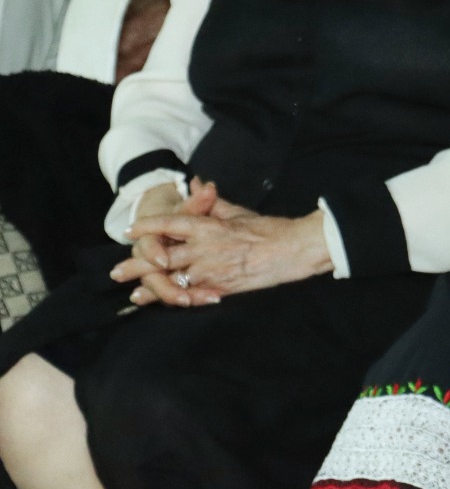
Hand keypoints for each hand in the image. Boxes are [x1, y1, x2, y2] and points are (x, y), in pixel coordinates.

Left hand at [118, 188, 330, 304]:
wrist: (294, 249)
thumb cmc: (269, 229)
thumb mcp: (239, 212)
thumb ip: (212, 203)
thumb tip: (198, 185)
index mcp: (209, 226)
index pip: (170, 223)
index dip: (147, 226)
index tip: (130, 231)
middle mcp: (205, 248)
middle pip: (161, 257)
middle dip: (137, 264)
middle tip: (116, 272)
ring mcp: (212, 270)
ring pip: (172, 280)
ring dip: (150, 287)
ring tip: (134, 294)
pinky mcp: (222, 287)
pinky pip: (193, 295)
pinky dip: (176, 299)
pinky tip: (163, 303)